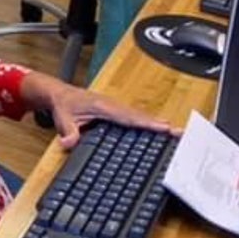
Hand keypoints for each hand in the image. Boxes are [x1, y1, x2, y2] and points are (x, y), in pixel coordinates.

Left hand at [22, 73, 176, 149]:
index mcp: (103, 106)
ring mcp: (115, 107)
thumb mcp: (62, 118)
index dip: (146, 123)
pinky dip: (148, 122)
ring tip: (177, 132)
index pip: (128, 117)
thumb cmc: (63, 104)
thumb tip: (68, 143)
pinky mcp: (115, 111)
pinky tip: (160, 129)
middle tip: (180, 132)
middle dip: (159, 124)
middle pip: (140, 116)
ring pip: (139, 116)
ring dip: (157, 123)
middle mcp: (112, 105)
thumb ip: (67, 131)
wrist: (58, 94)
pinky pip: (135, 117)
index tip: (164, 128)